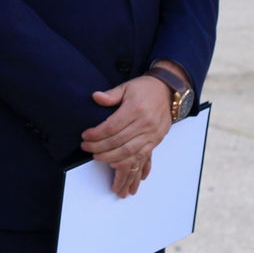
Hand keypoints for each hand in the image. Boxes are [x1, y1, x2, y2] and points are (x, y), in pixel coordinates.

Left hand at [80, 75, 171, 196]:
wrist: (168, 92)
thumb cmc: (145, 89)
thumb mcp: (126, 87)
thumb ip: (111, 94)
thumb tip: (96, 97)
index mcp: (136, 109)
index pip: (113, 126)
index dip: (97, 133)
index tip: (85, 136)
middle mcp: (145, 124)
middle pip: (120, 141)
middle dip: (100, 147)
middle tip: (87, 148)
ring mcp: (152, 134)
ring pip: (130, 152)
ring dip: (112, 158)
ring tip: (98, 158)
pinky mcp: (156, 141)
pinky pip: (142, 156)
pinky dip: (128, 163)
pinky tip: (116, 165)